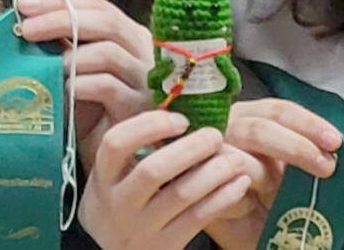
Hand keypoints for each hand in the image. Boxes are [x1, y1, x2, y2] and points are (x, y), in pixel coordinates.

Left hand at [15, 0, 153, 168]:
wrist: (114, 163)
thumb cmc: (92, 115)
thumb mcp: (74, 74)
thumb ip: (60, 48)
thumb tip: (23, 23)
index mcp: (128, 36)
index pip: (97, 5)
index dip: (60, 1)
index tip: (23, 4)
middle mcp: (142, 50)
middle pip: (105, 21)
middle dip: (60, 19)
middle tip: (25, 29)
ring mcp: (144, 78)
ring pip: (107, 52)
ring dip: (69, 56)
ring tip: (43, 67)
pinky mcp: (139, 107)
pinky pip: (107, 86)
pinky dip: (78, 85)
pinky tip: (61, 92)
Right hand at [81, 110, 251, 249]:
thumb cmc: (124, 201)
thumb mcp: (116, 177)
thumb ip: (138, 148)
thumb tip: (181, 107)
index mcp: (104, 178)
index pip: (116, 144)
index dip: (149, 125)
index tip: (180, 119)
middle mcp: (118, 203)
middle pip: (153, 170)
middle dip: (191, 148)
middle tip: (215, 135)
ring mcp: (141, 227)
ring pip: (181, 194)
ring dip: (214, 171)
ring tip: (234, 158)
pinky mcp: (165, 246)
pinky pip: (199, 218)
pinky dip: (223, 197)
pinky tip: (239, 183)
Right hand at [205, 99, 341, 249]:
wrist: (245, 231)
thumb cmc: (268, 198)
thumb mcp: (291, 172)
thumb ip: (304, 156)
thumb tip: (331, 152)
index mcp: (252, 117)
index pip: (279, 110)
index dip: (308, 123)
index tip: (334, 142)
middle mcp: (228, 127)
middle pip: (260, 129)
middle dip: (296, 147)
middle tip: (325, 167)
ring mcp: (208, 154)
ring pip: (240, 159)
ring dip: (267, 179)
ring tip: (279, 196)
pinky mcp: (194, 182)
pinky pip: (222, 188)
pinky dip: (242, 199)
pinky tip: (250, 206)